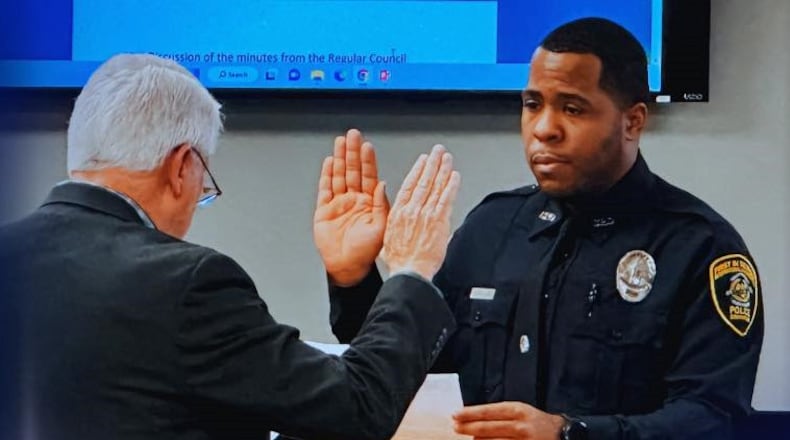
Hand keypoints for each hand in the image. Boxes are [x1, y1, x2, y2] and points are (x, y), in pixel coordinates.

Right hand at [313, 129, 388, 285]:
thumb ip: (382, 204)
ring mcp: (339, 204)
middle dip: (352, 152)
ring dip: (339, 158)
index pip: (369, 176)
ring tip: (340, 141)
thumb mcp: (382, 227)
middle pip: (352, 170)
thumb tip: (383, 183)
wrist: (348, 267)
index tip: (367, 146)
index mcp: (370, 203)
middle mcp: (355, 200)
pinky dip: (326, 175)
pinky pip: (325, 189)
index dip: (367, 160)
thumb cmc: (367, 252)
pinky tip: (328, 162)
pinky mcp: (324, 211)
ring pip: (339, 175)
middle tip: (353, 134)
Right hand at [381, 144, 459, 280]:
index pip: (408, 185)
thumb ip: (392, 224)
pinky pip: (446, 198)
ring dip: (443, 169)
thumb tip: (397, 217)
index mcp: (398, 213)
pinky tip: (455, 176)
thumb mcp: (386, 239)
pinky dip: (451, 185)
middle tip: (438, 151)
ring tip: (447, 158)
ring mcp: (426, 214)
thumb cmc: (400, 262)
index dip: (417, 170)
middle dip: (432, 163)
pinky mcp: (439, 221)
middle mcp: (411, 210)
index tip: (423, 161)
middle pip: (423, 181)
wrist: (410, 272)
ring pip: (435, 186)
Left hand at [453, 402, 563, 439]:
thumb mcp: (520, 411)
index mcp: (517, 410)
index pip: (488, 411)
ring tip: (470, 438)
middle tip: (455, 427)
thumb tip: (475, 420)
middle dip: (468, 427)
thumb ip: (500, 415)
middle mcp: (519, 426)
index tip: (456, 414)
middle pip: (487, 428)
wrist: (562, 435)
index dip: (469, 413)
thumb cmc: (536, 422)